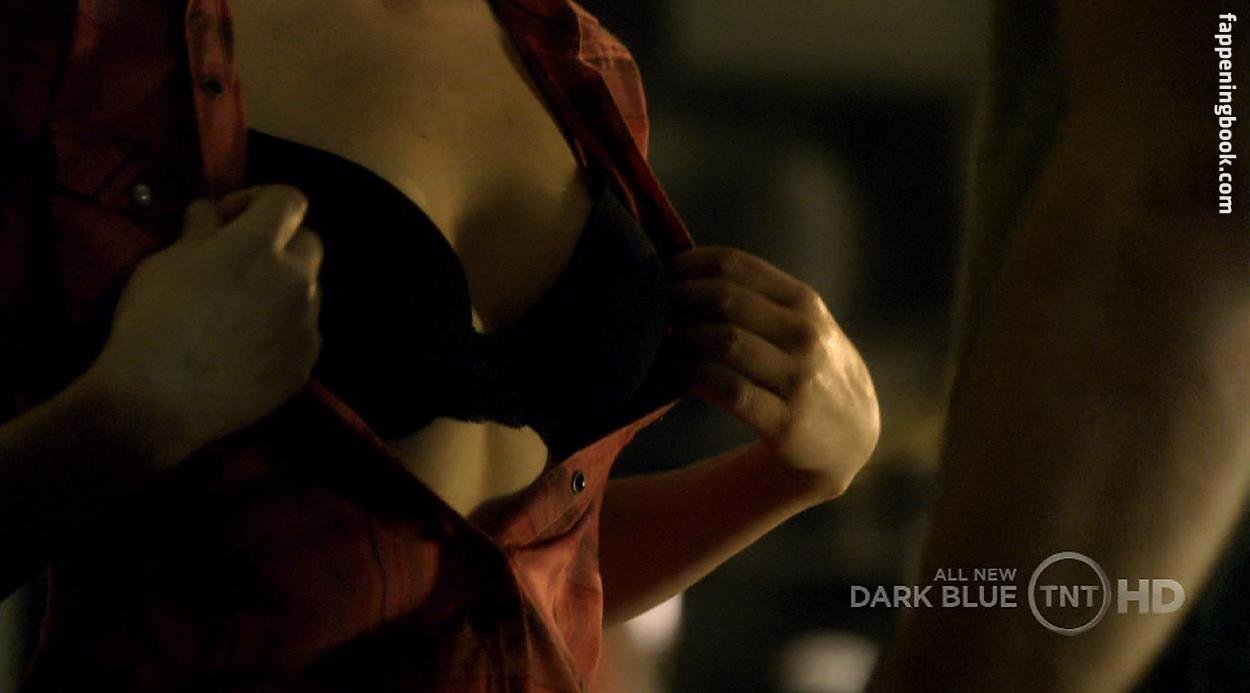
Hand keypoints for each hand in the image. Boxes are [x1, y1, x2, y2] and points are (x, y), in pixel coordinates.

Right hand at [87, 185, 323, 466]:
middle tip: (239, 265)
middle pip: (308, 244)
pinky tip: (244, 352)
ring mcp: (306, 325)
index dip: (260, 200)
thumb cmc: (153, 320)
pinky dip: (280, 334)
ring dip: (282, 291)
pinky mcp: (305, 364)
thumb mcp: (164, 261)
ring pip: (307, 293)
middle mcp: (296, 281)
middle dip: (280, 245)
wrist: (159, 401)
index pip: (289, 200)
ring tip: (239, 315)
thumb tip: (212, 212)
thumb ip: (200, 230)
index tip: (229, 219)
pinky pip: (300, 336)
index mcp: (259, 245)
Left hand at [670, 246, 878, 501]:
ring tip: (662, 342)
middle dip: (680, 299)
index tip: (662, 274)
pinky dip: (692, 379)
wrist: (853, 437)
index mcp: (805, 302)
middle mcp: (805, 335)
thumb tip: (688, 272)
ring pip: (724, 340)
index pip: (737, 265)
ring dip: (683, 337)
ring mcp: (798, 379)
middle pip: (725, 298)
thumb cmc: (813, 370)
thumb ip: (760, 299)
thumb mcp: (805, 325)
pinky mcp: (785, 422)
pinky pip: (727, 390)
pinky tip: (677, 378)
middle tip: (654, 310)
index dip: (690, 264)